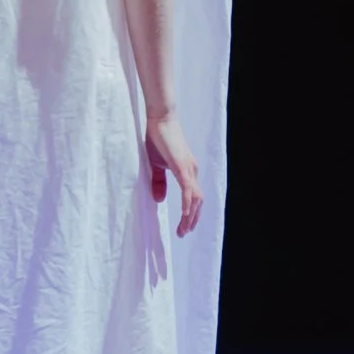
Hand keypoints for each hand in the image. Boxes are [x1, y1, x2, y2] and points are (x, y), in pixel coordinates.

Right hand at [145, 114, 205, 236]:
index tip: (184, 228)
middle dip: (192, 220)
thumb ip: (159, 182)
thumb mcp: (156, 165)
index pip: (193, 197)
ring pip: (195, 198)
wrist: (159, 119)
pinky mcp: (182, 165)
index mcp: (187, 172)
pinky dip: (187, 203)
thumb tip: (160, 200)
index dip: (191, 214)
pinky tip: (184, 214)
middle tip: (183, 233)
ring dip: (190, 216)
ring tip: (183, 229)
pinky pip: (187, 189)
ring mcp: (189, 169)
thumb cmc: (157, 139)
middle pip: (198, 201)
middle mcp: (192, 171)